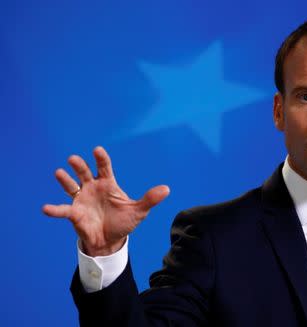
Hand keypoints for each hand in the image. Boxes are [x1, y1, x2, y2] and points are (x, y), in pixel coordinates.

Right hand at [42, 146, 169, 256]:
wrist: (110, 241)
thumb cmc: (123, 222)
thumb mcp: (138, 211)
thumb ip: (150, 199)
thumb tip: (167, 189)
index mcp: (108, 184)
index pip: (104, 167)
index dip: (101, 158)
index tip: (97, 150)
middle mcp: (93, 188)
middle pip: (84, 173)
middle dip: (79, 165)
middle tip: (74, 159)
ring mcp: (82, 199)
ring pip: (71, 186)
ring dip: (65, 180)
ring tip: (59, 173)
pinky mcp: (74, 213)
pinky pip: (63, 210)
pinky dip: (54, 209)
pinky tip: (46, 208)